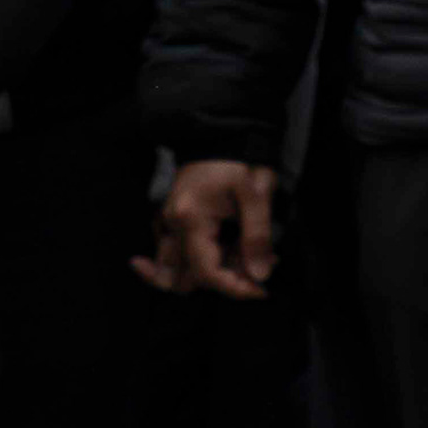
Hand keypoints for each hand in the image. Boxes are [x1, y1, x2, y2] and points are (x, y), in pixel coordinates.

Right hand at [131, 160, 276, 298]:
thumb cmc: (240, 161)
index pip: (206, 273)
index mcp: (190, 219)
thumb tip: (259, 275)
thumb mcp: (256, 196)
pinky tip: (232, 250)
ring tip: (244, 258)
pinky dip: (201, 262)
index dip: (235, 288)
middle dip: (224, 281)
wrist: (220, 136)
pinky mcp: (170, 222)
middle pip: (188, 279)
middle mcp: (170, 224)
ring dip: (211, 275)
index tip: (261, 290)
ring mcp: (166, 223)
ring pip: (177, 272)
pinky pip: (175, 256)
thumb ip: (257, 237)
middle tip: (256, 267)